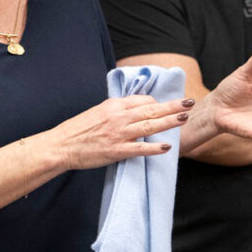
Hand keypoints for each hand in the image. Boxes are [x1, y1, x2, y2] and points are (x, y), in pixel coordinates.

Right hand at [51, 95, 194, 170]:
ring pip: (149, 126)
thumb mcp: (99, 112)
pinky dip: (154, 148)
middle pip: (151, 109)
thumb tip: (135, 110)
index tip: (166, 107)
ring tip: (184, 118)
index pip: (143, 100)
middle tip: (189, 102)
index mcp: (114, 105)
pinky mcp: (116, 151)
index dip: (157, 103)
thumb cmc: (79, 129)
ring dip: (169, 122)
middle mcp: (119, 117)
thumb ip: (117, 110)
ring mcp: (118, 134)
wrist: (61, 145)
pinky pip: (139, 148)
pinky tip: (166, 147)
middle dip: (172, 106)